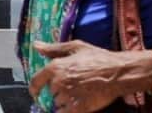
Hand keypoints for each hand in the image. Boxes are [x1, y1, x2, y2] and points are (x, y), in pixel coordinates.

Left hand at [29, 40, 150, 112]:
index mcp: (55, 67)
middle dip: (58, 91)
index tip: (35, 92)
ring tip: (79, 93)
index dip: (34, 88)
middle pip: (50, 92)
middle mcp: (58, 82)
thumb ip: (53, 49)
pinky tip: (76, 105)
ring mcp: (68, 96)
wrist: (117, 73)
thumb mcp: (76, 47)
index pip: (36, 81)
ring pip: (58, 103)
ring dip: (65, 101)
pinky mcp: (77, 108)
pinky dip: (68, 111)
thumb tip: (36, 46)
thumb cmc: (98, 58)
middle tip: (73, 85)